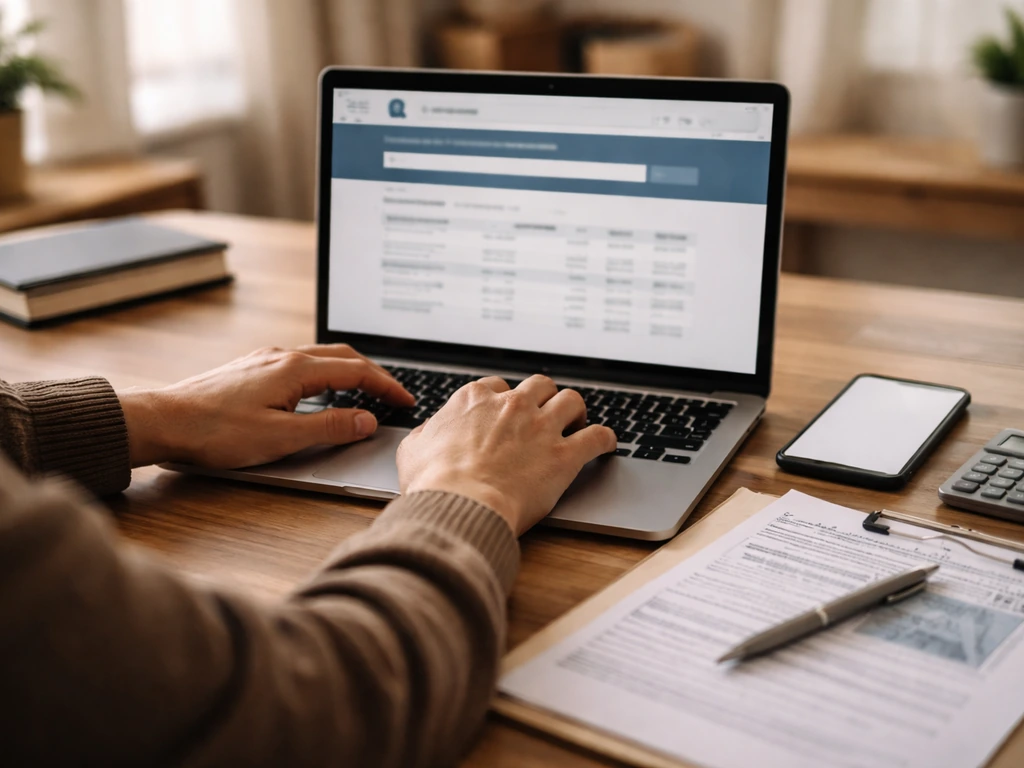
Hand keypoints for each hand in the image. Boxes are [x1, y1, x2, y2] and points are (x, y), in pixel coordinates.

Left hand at [118, 345, 413, 467]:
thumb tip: (367, 420)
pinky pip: (301, 364)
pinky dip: (325, 375)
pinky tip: (320, 393)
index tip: (406, 401)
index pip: (357, 371)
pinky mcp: (251, 369)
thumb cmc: (215, 432)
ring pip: (321, 357)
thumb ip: (330, 427)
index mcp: (296, 369)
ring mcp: (265, 359)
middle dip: (374, 374)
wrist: (163, 421)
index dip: (387, 386)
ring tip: (365, 393)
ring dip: (349, 372)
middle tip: (393, 395)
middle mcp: (282, 356)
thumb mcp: (281, 438)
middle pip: (343, 356)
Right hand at [396, 375, 616, 535]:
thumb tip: (426, 435)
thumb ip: (424, 435)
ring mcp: (541, 427)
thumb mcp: (412, 450)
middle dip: (544, 398)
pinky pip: (597, 436)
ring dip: (576, 411)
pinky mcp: (564, 455)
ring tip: (577, 423)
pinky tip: (606, 445)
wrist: (459, 504)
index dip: (505, 401)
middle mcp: (512, 405)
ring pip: (572, 401)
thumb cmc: (433, 482)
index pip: (498, 387)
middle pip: (539, 385)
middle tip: (546, 415)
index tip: (508, 413)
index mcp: (475, 400)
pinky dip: (605, 439)